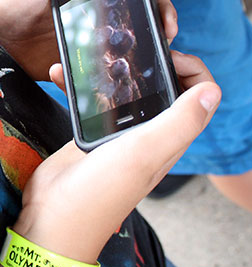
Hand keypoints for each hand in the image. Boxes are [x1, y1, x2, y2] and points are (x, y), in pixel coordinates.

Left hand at [0, 0, 177, 80]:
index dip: (160, 6)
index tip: (167, 23)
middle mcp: (96, 17)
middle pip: (140, 26)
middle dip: (157, 38)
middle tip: (163, 51)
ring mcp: (87, 44)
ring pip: (125, 54)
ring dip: (137, 62)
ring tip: (140, 70)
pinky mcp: (73, 68)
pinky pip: (99, 78)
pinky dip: (107, 82)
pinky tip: (101, 83)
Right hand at [18, 51, 219, 262]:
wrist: (53, 217)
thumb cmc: (99, 192)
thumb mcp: (145, 153)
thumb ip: (180, 122)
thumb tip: (213, 91)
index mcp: (169, 139)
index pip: (199, 96)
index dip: (190, 69)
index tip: (163, 55)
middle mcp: (148, 136)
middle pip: (164, 89)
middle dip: (150, 62)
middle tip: (128, 49)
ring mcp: (118, 136)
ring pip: (126, 92)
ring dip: (111, 70)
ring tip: (92, 56)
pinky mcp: (89, 135)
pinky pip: (91, 101)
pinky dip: (78, 86)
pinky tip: (60, 75)